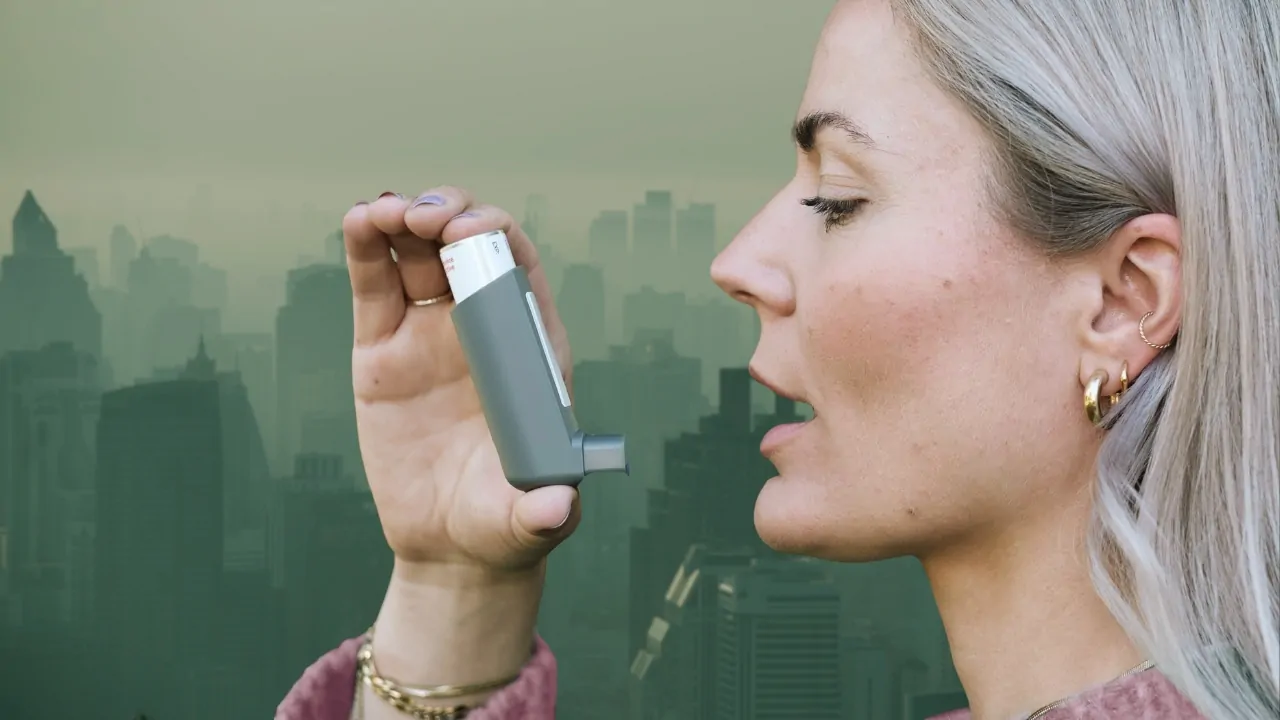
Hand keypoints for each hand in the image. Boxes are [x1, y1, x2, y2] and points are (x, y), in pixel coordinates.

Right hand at [344, 186, 579, 573]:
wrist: (448, 548)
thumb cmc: (503, 526)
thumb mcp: (528, 521)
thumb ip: (543, 511)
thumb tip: (556, 507)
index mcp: (527, 350)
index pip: (520, 271)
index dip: (497, 238)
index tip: (467, 234)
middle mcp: (481, 331)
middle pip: (468, 247)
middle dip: (448, 215)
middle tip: (421, 217)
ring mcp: (428, 335)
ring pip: (416, 255)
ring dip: (403, 218)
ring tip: (382, 211)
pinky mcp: (381, 353)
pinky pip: (374, 289)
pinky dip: (364, 250)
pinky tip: (358, 220)